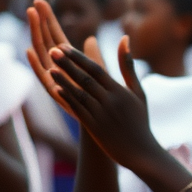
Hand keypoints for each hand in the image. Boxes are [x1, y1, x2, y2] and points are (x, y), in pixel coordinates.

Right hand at [26, 0, 107, 115]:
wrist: (106, 123)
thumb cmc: (105, 99)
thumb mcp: (100, 74)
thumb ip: (94, 56)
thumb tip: (92, 38)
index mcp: (69, 62)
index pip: (56, 36)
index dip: (49, 19)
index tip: (41, 1)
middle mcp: (58, 69)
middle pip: (46, 41)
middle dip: (40, 22)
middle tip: (35, 3)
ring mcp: (55, 80)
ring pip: (42, 54)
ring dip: (36, 36)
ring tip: (32, 18)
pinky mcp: (56, 93)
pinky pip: (42, 78)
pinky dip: (35, 64)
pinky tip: (29, 50)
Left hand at [47, 36, 160, 171]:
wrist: (140, 151)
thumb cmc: (139, 120)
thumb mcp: (139, 92)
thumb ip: (128, 67)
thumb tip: (124, 39)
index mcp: (121, 91)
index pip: (96, 69)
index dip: (79, 57)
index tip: (64, 46)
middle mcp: (110, 101)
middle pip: (85, 79)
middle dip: (68, 64)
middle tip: (52, 49)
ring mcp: (101, 114)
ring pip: (79, 94)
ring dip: (63, 80)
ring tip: (50, 67)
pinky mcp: (94, 127)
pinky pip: (78, 110)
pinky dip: (67, 98)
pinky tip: (55, 88)